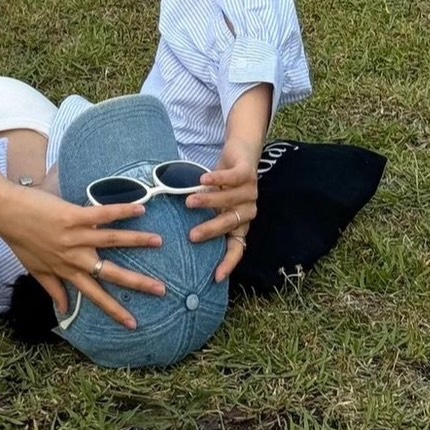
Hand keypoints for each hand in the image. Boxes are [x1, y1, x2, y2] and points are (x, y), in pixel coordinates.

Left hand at [0, 185, 166, 328]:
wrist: (4, 212)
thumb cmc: (19, 238)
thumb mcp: (35, 269)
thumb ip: (52, 288)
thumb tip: (63, 310)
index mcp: (67, 270)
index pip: (95, 295)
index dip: (114, 310)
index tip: (133, 323)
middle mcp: (74, 257)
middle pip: (111, 273)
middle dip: (137, 282)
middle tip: (162, 290)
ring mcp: (75, 236)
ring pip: (112, 241)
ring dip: (137, 242)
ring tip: (159, 242)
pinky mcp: (73, 216)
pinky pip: (102, 215)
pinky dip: (121, 211)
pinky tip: (140, 208)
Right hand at [187, 135, 258, 281]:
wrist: (241, 153)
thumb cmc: (223, 183)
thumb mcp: (215, 202)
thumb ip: (206, 215)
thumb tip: (179, 233)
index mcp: (241, 222)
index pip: (237, 247)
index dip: (228, 262)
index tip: (215, 276)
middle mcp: (248, 210)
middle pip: (229, 224)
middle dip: (210, 231)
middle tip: (192, 236)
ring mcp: (250, 192)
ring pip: (228, 200)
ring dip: (208, 201)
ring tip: (189, 201)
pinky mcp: (247, 173)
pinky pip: (232, 178)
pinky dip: (217, 179)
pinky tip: (203, 179)